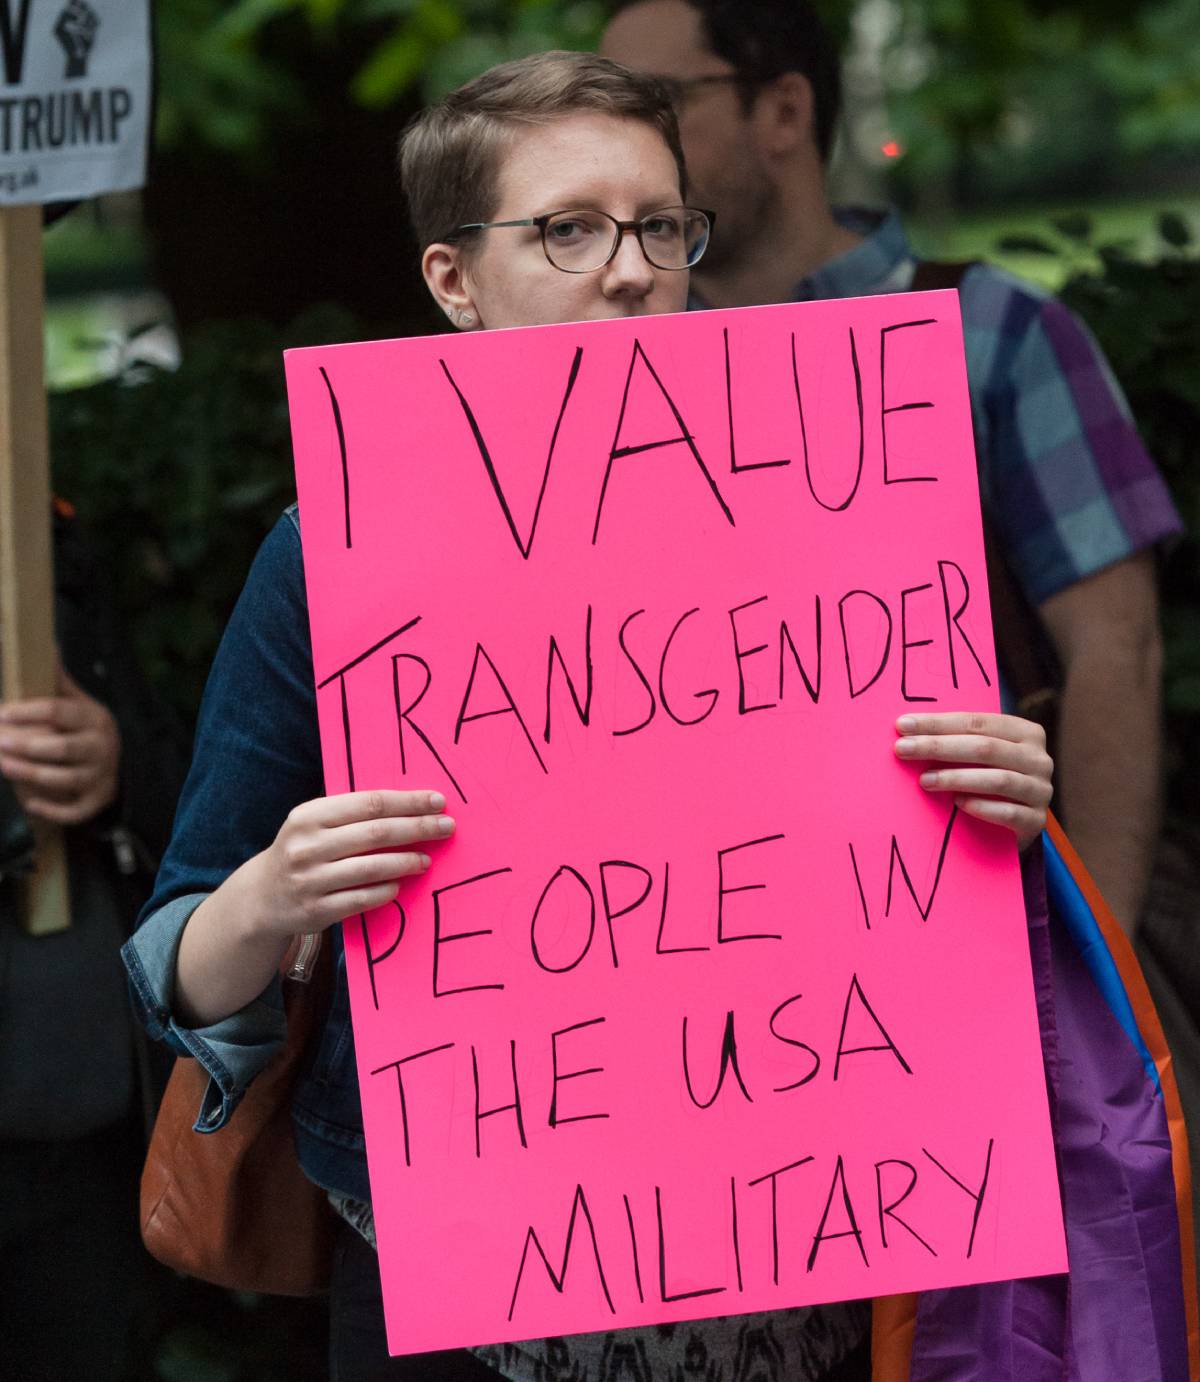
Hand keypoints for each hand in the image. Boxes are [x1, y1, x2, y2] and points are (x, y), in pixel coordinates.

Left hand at [0, 664, 120, 824]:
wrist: (119, 765)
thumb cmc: (85, 730)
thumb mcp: (79, 704)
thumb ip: (59, 682)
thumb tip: (46, 646)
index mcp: (94, 718)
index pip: (60, 712)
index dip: (28, 712)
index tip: (2, 713)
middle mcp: (102, 747)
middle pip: (63, 748)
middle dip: (27, 746)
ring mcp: (101, 776)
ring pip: (65, 779)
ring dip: (31, 775)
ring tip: (2, 765)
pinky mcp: (97, 801)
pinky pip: (75, 810)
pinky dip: (52, 808)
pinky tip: (30, 803)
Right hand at [244, 789, 455, 939]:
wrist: (262, 897)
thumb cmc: (303, 851)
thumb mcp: (314, 823)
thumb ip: (351, 814)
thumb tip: (411, 805)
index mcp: (309, 816)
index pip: (369, 803)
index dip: (407, 802)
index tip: (437, 801)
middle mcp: (307, 846)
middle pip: (376, 833)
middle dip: (418, 828)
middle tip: (447, 827)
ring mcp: (310, 880)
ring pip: (372, 868)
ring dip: (407, 861)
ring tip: (427, 859)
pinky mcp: (317, 910)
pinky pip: (362, 899)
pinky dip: (386, 890)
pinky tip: (400, 885)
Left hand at [894, 712, 1052, 851]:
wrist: (1018, 823)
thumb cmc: (989, 777)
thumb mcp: (980, 754)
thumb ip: (957, 740)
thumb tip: (907, 730)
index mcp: (1025, 732)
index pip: (976, 722)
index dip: (938, 723)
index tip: (902, 726)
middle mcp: (1038, 759)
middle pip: (984, 748)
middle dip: (938, 747)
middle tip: (902, 749)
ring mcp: (1040, 790)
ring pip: (997, 779)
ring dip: (956, 778)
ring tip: (924, 781)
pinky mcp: (1035, 821)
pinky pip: (1008, 812)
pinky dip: (981, 807)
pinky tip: (957, 804)